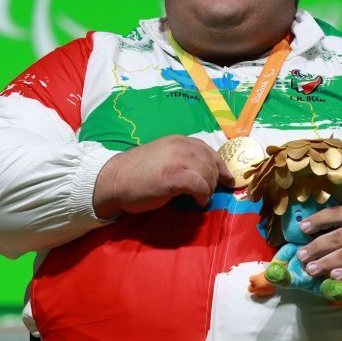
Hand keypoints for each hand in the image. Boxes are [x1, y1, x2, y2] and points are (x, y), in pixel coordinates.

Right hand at [93, 135, 232, 217]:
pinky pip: (200, 185)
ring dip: (209, 188)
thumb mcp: (164, 157)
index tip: (227, 180)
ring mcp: (178, 160)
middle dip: (214, 180)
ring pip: (208, 173)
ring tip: (201, 197)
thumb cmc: (137, 172)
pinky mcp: (174, 176)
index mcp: (179, 140)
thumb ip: (182, 159)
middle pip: (211, 162)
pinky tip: (198, 201)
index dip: (221, 167)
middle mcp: (181, 146)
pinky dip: (203, 194)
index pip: (209, 151)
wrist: (114, 179)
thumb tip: (203, 173)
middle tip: (208, 193)